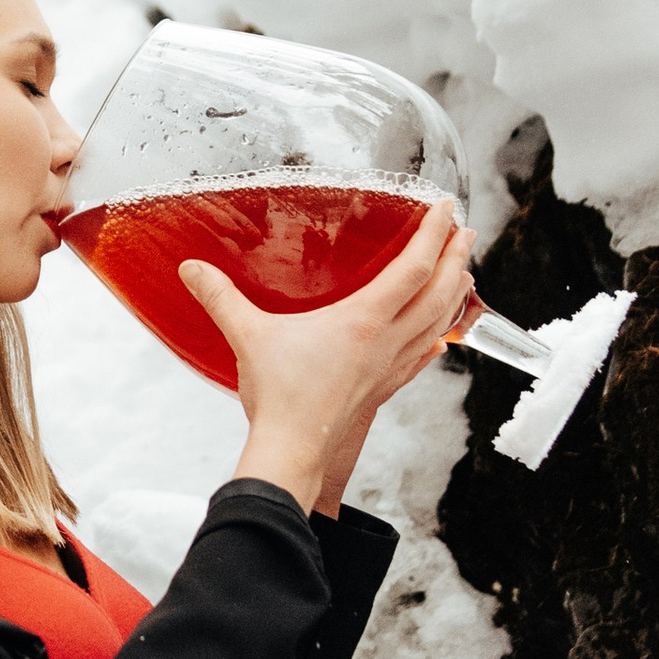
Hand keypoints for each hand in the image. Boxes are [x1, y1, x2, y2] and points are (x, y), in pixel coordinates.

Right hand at [180, 208, 477, 515]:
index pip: (414, 267)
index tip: (446, 207)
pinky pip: (420, 358)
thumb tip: (191, 269)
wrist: (293, 451)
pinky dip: (436, 339)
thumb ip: (221, 297)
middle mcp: (386, 341)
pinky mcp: (382, 388)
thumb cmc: (278, 397)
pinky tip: (438, 338)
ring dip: (454, 295)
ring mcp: (388, 367)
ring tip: (463, 274)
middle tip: (467, 232)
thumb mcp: (247, 336)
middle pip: (439, 293)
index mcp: (363, 320)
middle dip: (457, 258)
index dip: (434, 233)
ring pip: (438, 324)